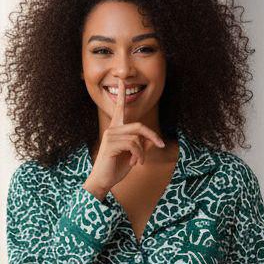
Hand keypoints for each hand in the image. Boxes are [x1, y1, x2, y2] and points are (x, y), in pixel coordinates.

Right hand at [83, 77, 164, 199]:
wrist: (103, 182)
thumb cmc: (116, 169)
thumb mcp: (134, 157)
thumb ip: (142, 146)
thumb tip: (152, 140)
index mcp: (116, 130)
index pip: (119, 109)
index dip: (121, 95)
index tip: (120, 81)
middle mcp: (112, 130)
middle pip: (139, 126)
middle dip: (152, 135)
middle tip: (160, 145)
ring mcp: (110, 136)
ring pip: (137, 137)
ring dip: (142, 152)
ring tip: (139, 162)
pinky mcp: (111, 144)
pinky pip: (133, 145)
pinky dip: (139, 155)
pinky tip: (135, 163)